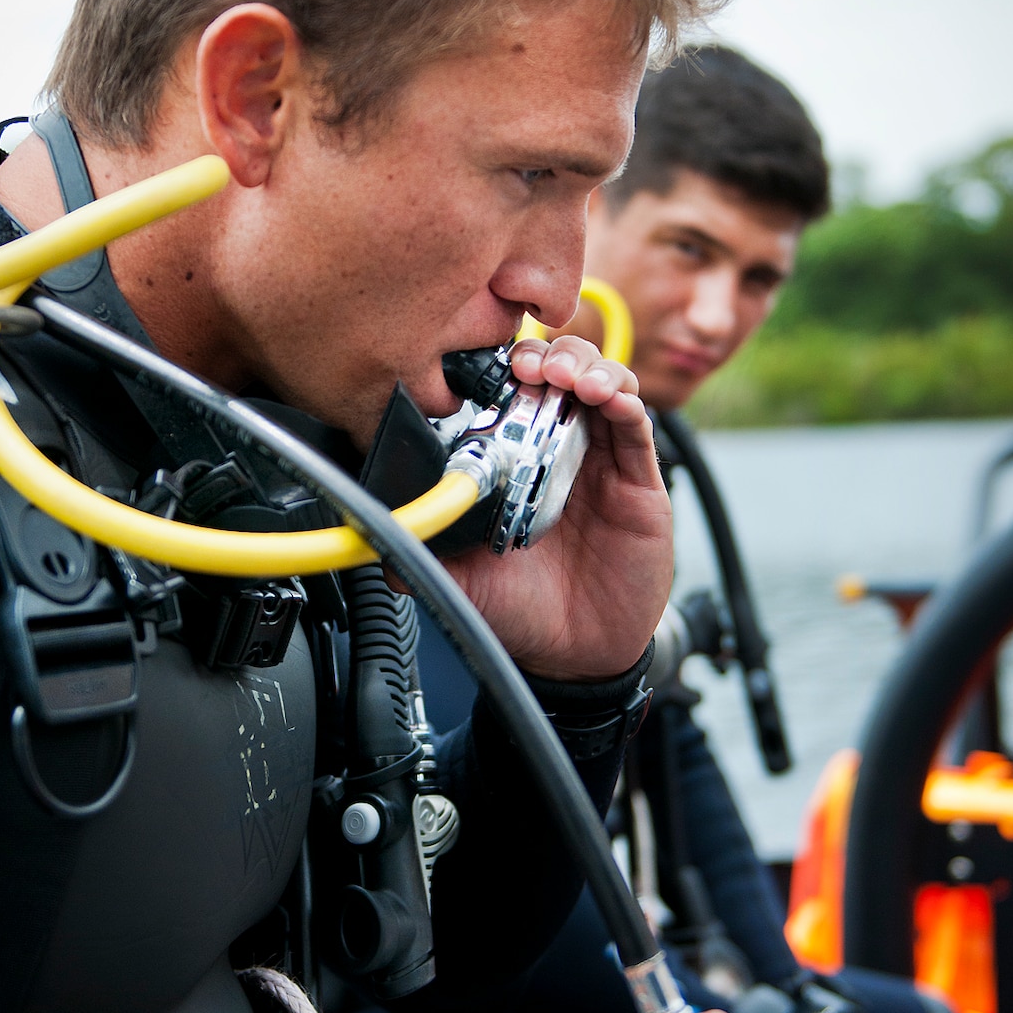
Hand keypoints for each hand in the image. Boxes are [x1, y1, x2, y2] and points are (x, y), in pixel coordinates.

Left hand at [442, 336, 672, 679]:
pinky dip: (625, 402)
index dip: (504, 368)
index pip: (512, 394)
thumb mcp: (461, 579)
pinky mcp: (639, 482)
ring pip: (603, 385)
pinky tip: (610, 399)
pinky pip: (637, 429)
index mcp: (515, 464)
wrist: (576, 658)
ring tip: (571, 379)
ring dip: (588, 367)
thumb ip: (424, 551)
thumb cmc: (522, 612)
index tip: (490, 366)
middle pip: (559, 374)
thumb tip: (373, 535)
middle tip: (531, 367)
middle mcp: (559, 453)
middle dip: (546, 355)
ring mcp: (601, 463)